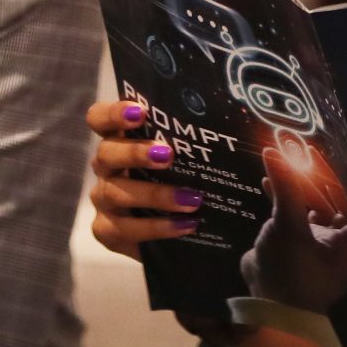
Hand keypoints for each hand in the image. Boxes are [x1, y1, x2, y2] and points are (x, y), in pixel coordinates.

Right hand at [83, 98, 197, 258]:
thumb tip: (246, 133)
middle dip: (135, 152)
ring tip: (192, 199)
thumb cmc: (182, 180)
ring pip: (115, 193)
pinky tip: (185, 225)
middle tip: (168, 155)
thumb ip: (195, 141)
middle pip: (106, 153)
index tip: (141, 112)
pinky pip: (126, 229)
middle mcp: (106, 167)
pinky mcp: (106, 230)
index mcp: (118, 140)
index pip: (99, 118)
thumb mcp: (187, 158)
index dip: (113, 113)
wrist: (177, 235)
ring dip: (155, 194)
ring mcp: (103, 199)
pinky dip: (157, 227)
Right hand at [242, 149, 346, 314]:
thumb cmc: (293, 269)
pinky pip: (290, 220)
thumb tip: (274, 152)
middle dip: (321, 183)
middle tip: (309, 156)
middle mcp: (335, 247)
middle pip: (334, 208)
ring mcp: (312, 248)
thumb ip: (284, 187)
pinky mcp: (289, 250)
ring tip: (287, 164)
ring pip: (310, 212)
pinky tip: (266, 183)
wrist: (267, 308)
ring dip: (299, 190)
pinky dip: (281, 202)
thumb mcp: (289, 224)